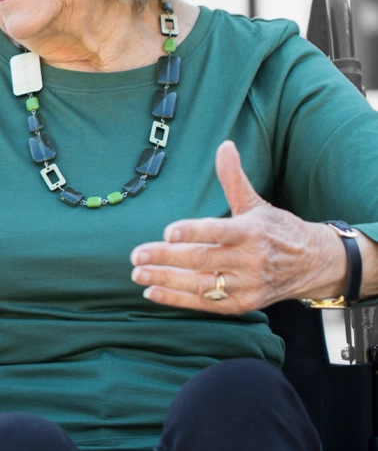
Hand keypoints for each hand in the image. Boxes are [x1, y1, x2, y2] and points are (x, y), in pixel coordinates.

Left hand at [128, 140, 347, 313]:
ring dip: (166, 280)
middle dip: (166, 258)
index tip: (167, 232)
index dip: (193, 232)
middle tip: (136, 255)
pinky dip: (178, 300)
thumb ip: (234, 178)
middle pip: (202, 259)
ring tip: (137, 274)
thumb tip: (224, 145)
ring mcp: (247, 285)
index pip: (218, 232)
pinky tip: (153, 292)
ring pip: (201, 284)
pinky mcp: (244, 304)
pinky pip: (207, 303)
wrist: (314, 264)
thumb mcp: (256, 203)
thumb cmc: (278, 230)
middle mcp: (250, 260)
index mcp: (251, 232)